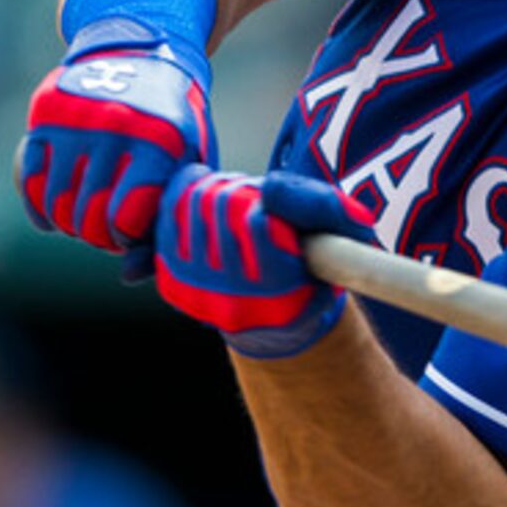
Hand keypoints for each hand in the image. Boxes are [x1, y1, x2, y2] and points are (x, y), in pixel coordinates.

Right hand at [18, 22, 216, 280]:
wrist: (143, 52)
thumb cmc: (174, 125)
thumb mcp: (187, 166)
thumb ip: (165, 223)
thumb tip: (128, 278)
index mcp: (159, 144)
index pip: (122, 223)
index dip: (123, 238)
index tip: (129, 230)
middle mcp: (115, 129)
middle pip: (87, 218)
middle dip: (94, 235)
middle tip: (105, 228)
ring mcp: (76, 120)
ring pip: (55, 204)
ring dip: (67, 222)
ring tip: (85, 216)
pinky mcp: (46, 115)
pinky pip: (27, 179)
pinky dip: (37, 207)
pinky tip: (50, 217)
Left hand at [154, 168, 376, 358]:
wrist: (274, 320)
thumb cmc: (309, 266)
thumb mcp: (338, 238)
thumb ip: (321, 207)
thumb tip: (269, 190)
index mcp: (280, 294)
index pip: (256, 219)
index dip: (265, 198)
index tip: (272, 205)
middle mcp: (234, 301)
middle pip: (222, 203)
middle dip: (240, 186)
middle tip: (252, 194)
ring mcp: (198, 295)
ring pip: (193, 203)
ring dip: (214, 187)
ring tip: (231, 198)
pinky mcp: (173, 285)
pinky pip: (167, 216)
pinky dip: (185, 194)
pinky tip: (204, 196)